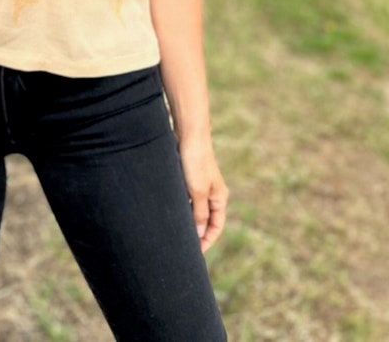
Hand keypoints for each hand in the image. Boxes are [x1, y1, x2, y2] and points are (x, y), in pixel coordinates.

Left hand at [177, 134, 227, 252]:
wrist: (189, 135)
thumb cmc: (196, 162)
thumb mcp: (198, 191)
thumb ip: (199, 213)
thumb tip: (200, 234)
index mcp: (219, 198)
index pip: (216, 226)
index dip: (207, 241)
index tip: (196, 254)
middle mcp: (211, 193)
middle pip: (205, 220)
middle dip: (197, 234)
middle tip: (184, 248)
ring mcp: (199, 185)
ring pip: (194, 210)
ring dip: (187, 221)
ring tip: (175, 234)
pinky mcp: (188, 178)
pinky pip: (186, 200)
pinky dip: (181, 209)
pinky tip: (169, 214)